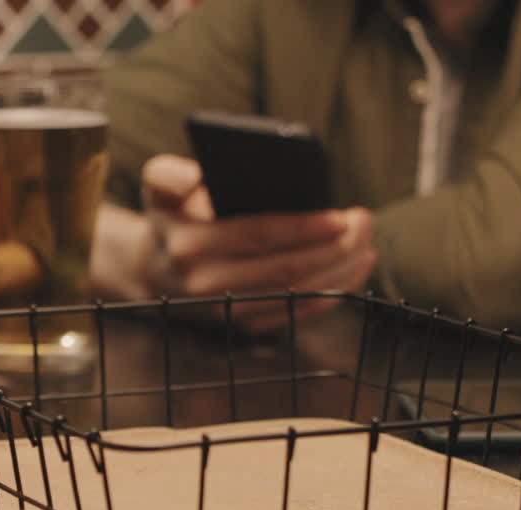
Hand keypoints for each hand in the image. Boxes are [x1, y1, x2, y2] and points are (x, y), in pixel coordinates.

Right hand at [138, 154, 375, 332]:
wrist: (155, 269)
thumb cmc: (171, 217)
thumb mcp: (158, 187)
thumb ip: (166, 174)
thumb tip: (191, 176)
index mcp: (189, 245)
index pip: (258, 236)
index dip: (304, 228)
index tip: (340, 217)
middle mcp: (206, 284)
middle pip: (285, 269)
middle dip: (333, 248)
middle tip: (362, 223)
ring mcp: (226, 310)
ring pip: (296, 294)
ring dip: (339, 271)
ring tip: (365, 244)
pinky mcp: (242, 326)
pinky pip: (295, 314)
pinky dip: (330, 294)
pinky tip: (352, 272)